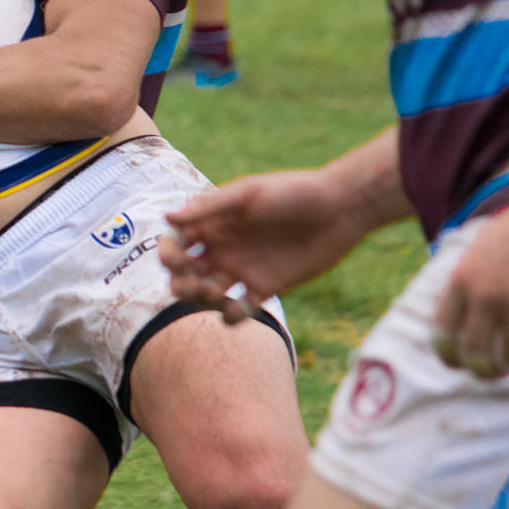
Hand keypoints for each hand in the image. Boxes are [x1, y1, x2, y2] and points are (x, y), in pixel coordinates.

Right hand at [158, 169, 368, 322]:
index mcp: (214, 224)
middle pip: (186, 272)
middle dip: (181, 281)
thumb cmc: (293, 192)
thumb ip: (210, 207)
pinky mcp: (264, 287)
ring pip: (206, 292)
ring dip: (201, 298)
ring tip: (215, 293)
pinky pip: (238, 310)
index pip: (177, 242)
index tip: (174, 258)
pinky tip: (237, 309)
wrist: (340, 209)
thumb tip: (168, 218)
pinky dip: (231, 316)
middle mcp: (223, 248)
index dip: (168, 252)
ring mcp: (242, 269)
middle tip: (192, 283)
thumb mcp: (249, 195)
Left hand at [434, 186, 508, 378]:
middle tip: (496, 372)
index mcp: (462, 280)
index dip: (449, 356)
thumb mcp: (478, 252)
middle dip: (485, 370)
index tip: (459, 364)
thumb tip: (456, 324)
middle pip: (476, 354)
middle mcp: (485, 295)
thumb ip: (465, 285)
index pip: (442, 333)